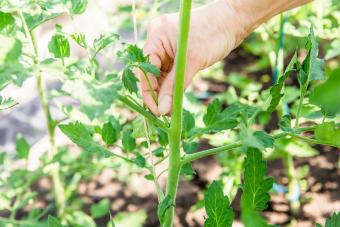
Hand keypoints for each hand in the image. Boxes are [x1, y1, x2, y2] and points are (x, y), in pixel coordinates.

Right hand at [139, 0, 245, 115]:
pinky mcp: (177, 54)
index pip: (145, 69)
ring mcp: (168, 48)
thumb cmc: (213, 34)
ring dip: (165, 93)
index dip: (148, 91)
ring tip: (170, 111)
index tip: (156, 110)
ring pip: (161, 75)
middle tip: (163, 114)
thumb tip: (163, 109)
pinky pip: (170, 73)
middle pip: (151, 73)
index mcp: (156, 36)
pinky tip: (174, 100)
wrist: (233, 21)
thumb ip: (175, 86)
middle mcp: (158, 41)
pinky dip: (173, 86)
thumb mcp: (192, 61)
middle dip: (157, 94)